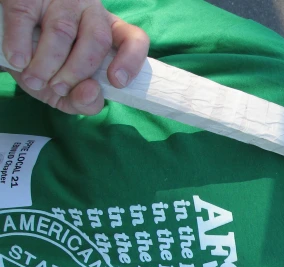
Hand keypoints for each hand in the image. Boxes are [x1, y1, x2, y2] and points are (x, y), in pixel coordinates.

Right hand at [1, 0, 148, 114]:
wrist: (5, 42)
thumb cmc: (43, 65)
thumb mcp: (65, 91)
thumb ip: (83, 100)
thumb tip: (92, 93)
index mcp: (107, 32)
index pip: (134, 39)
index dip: (131, 60)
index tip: (117, 81)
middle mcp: (90, 11)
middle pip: (97, 39)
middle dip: (78, 71)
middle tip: (58, 87)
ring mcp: (60, 0)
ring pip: (63, 31)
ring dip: (47, 63)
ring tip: (34, 79)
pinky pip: (26, 16)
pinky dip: (20, 44)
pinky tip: (18, 60)